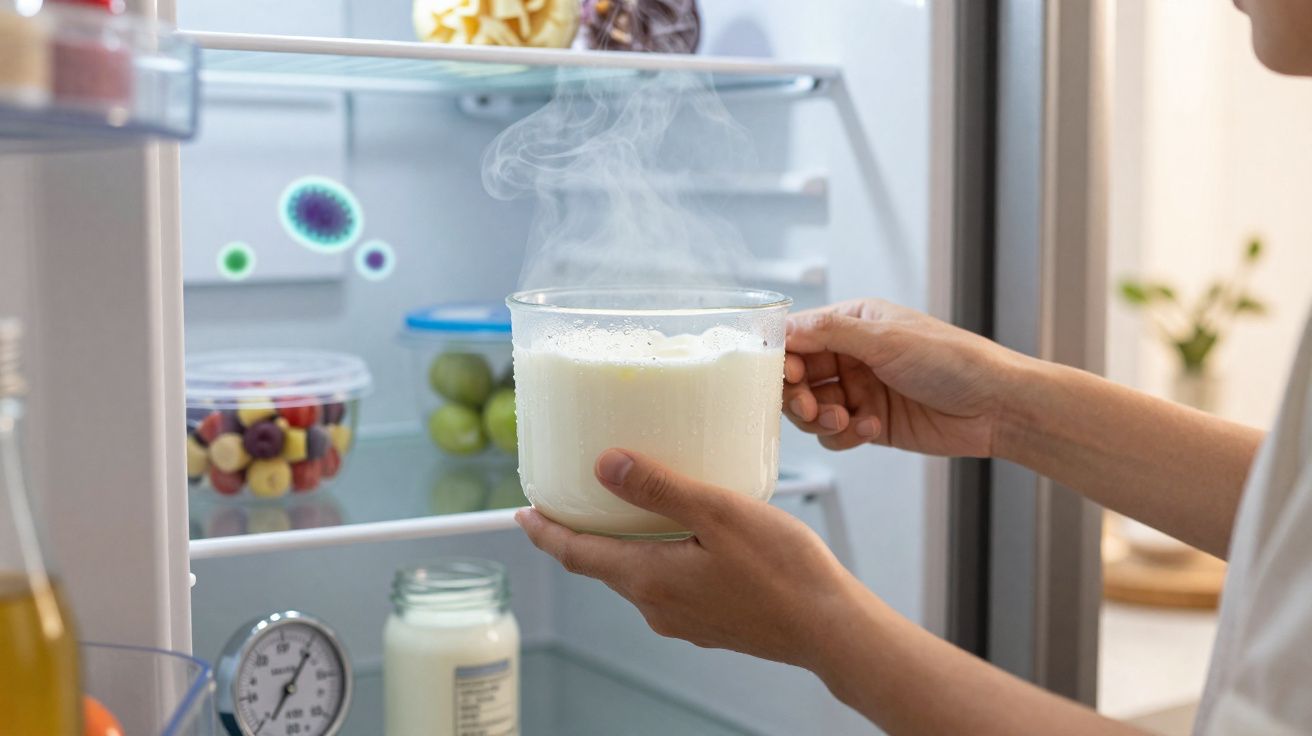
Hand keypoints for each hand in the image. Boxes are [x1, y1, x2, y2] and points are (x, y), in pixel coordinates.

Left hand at [515, 449, 865, 669]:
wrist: (831, 629)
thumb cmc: (784, 571)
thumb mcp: (718, 513)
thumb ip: (660, 488)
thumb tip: (605, 467)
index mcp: (650, 579)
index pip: (577, 555)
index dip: (546, 532)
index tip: (522, 513)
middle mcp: (658, 606)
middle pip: (603, 566)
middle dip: (582, 534)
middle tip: (570, 500)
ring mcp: (684, 620)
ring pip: (637, 575)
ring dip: (622, 544)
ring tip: (625, 509)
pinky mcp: (710, 622)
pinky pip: (668, 584)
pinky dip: (657, 556)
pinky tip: (681, 535)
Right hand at [783, 299, 1027, 456]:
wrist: (996, 406)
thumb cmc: (952, 360)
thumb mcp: (887, 338)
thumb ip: (831, 333)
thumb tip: (785, 329)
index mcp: (854, 322)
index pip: (799, 337)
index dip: (785, 358)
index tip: (788, 375)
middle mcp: (851, 355)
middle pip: (798, 378)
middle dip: (798, 396)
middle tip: (810, 408)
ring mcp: (860, 390)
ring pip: (812, 410)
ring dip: (821, 419)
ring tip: (846, 420)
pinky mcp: (869, 424)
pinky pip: (835, 435)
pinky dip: (845, 435)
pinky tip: (871, 428)